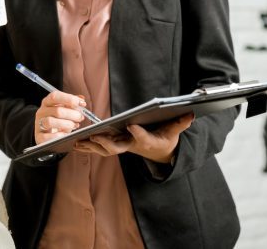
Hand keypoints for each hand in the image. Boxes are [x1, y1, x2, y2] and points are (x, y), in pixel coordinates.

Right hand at [33, 90, 86, 144]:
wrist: (46, 134)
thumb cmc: (58, 120)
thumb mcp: (64, 109)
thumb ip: (72, 104)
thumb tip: (82, 101)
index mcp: (47, 102)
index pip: (55, 96)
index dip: (69, 99)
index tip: (82, 103)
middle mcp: (41, 112)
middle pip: (57, 110)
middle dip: (73, 114)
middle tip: (81, 117)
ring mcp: (39, 124)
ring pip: (51, 122)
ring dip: (67, 124)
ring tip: (74, 125)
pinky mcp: (39, 136)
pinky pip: (49, 136)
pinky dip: (60, 136)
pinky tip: (66, 135)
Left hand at [75, 113, 192, 162]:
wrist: (159, 153)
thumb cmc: (165, 139)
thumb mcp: (174, 132)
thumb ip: (180, 123)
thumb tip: (191, 114)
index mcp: (147, 141)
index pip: (142, 138)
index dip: (138, 133)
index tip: (132, 126)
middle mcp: (132, 146)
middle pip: (118, 147)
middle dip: (105, 142)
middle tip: (94, 136)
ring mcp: (122, 147)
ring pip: (105, 149)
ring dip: (91, 146)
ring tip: (77, 141)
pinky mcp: (115, 146)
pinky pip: (99, 148)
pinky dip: (87, 146)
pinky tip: (74, 143)